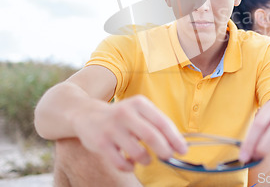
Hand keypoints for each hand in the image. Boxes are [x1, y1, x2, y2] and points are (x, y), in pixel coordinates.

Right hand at [72, 95, 186, 170]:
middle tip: (168, 157)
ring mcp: (112, 128)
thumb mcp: (138, 111)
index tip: (182, 150)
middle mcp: (125, 113)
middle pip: (151, 136)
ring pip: (137, 152)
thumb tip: (177, 144)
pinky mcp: (101, 143)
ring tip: (146, 159)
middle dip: (164, 150)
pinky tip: (131, 163)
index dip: (174, 138)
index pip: (162, 122)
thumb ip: (155, 124)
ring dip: (146, 159)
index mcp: (139, 104)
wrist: (86, 114)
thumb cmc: (121, 117)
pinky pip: (121, 162)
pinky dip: (130, 166)